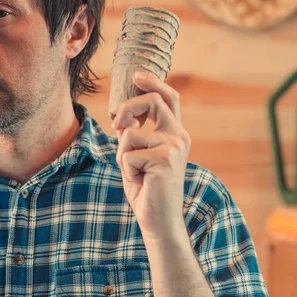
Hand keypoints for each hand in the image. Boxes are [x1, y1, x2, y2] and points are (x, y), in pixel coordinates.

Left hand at [112, 71, 191, 240]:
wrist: (160, 220)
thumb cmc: (147, 189)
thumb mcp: (139, 156)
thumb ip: (135, 136)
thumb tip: (122, 120)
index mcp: (175, 134)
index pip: (168, 98)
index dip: (153, 82)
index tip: (136, 75)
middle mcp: (178, 136)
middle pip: (151, 102)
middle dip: (127, 109)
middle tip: (117, 126)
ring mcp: (173, 147)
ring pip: (130, 135)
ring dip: (122, 155)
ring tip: (136, 173)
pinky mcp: (164, 160)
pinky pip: (127, 155)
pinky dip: (125, 170)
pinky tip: (140, 183)